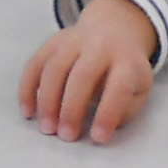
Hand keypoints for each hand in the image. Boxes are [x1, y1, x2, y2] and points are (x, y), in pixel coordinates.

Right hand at [20, 0, 157, 143]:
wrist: (115, 29)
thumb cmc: (126, 70)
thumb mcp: (139, 88)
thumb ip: (127, 108)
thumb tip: (106, 125)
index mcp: (127, 61)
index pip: (119, 87)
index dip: (108, 114)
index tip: (98, 138)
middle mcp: (101, 45)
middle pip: (82, 75)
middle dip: (71, 109)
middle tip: (66, 136)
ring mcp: (74, 40)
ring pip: (55, 68)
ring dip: (47, 101)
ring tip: (47, 128)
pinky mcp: (54, 42)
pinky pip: (36, 64)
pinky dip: (28, 89)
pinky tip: (28, 112)